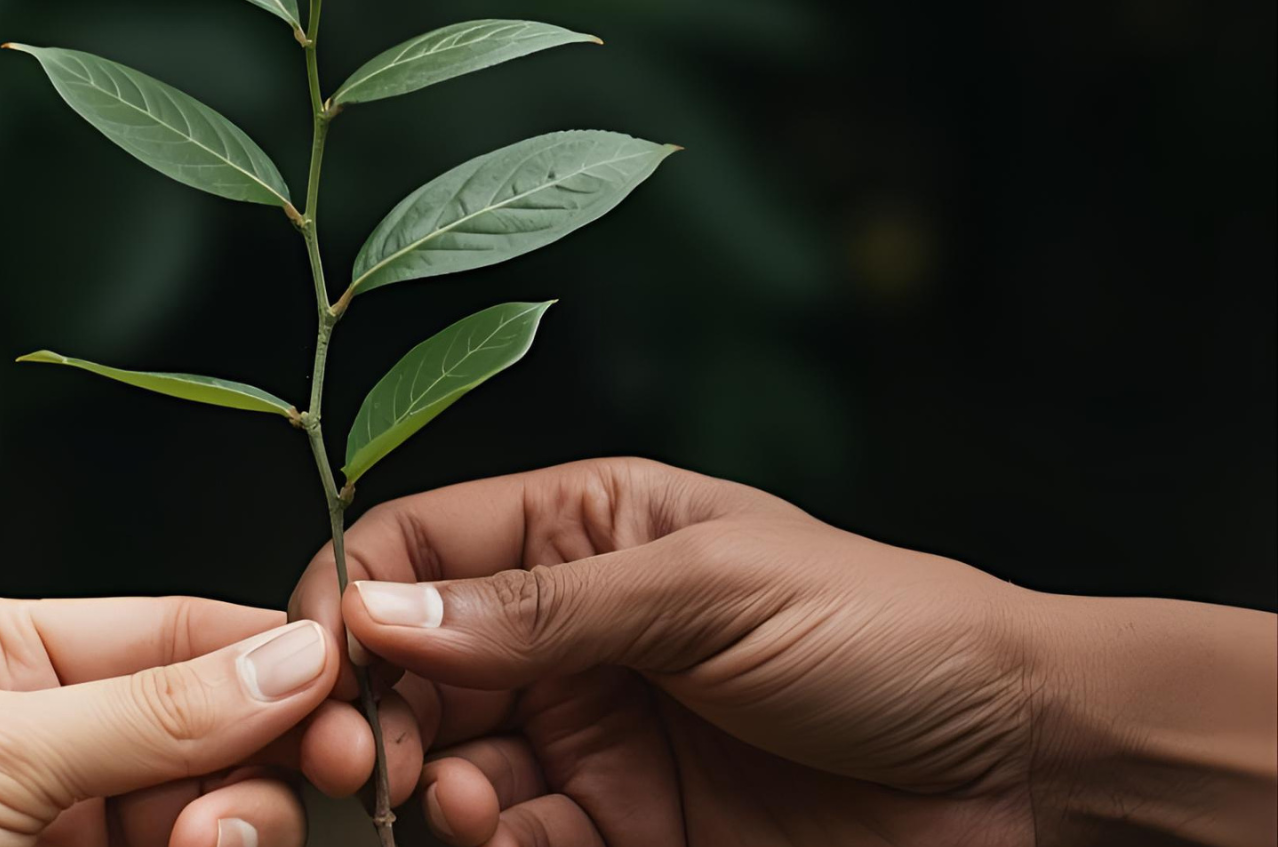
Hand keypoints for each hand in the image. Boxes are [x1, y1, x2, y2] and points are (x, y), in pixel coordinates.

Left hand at [0, 597, 339, 846]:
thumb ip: (143, 712)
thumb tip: (295, 653)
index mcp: (7, 656)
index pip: (178, 634)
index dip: (274, 661)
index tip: (351, 700)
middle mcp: (50, 741)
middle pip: (216, 732)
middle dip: (261, 760)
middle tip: (297, 788)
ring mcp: (64, 832)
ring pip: (211, 815)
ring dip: (240, 826)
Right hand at [291, 458, 1276, 846]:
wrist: (1024, 771)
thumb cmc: (886, 633)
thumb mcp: (708, 589)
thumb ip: (541, 608)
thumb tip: (377, 613)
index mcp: (583, 530)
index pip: (419, 546)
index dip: (354, 595)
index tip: (320, 662)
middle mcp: (568, 630)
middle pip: (412, 665)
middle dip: (372, 712)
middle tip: (363, 763)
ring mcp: (591, 733)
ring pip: (448, 760)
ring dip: (428, 786)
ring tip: (457, 803)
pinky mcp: (621, 827)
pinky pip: (516, 837)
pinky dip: (493, 845)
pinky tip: (512, 838)